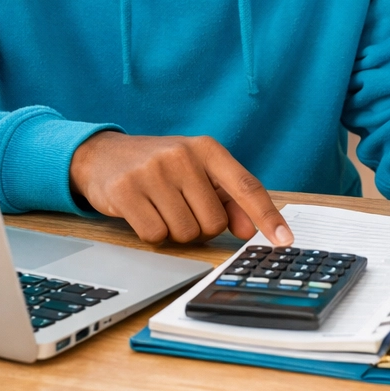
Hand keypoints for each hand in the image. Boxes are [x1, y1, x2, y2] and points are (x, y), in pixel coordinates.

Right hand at [69, 132, 292, 246]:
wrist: (104, 155)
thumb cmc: (161, 167)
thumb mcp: (197, 172)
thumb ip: (228, 199)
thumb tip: (250, 229)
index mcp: (207, 149)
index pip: (246, 187)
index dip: (267, 217)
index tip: (285, 241)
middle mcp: (183, 156)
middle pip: (213, 222)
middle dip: (201, 227)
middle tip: (183, 208)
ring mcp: (154, 172)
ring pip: (185, 233)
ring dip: (176, 232)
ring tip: (162, 207)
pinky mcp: (126, 191)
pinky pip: (156, 236)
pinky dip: (153, 234)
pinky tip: (143, 212)